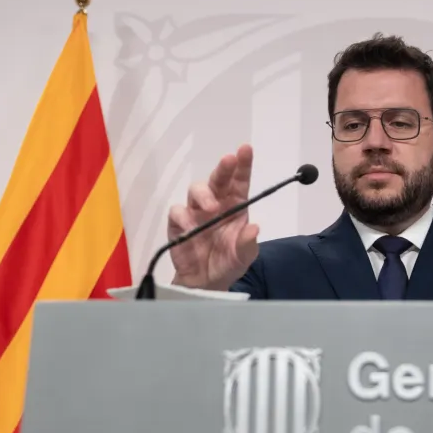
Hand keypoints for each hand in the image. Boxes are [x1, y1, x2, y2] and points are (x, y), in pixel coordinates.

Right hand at [168, 144, 260, 289]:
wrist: (206, 283)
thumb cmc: (228, 262)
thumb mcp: (244, 256)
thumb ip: (247, 243)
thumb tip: (254, 228)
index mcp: (235, 206)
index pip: (239, 182)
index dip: (243, 165)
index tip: (245, 149)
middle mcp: (216, 204)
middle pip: (217, 179)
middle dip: (223, 168)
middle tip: (228, 160)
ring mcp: (196, 212)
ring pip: (196, 190)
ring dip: (203, 194)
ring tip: (211, 208)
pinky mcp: (178, 224)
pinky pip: (177, 212)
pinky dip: (183, 216)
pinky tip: (190, 225)